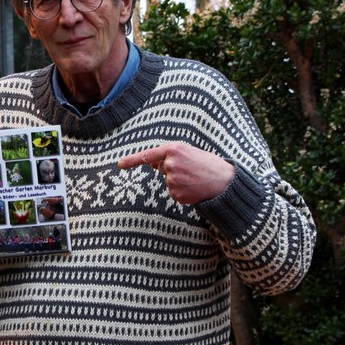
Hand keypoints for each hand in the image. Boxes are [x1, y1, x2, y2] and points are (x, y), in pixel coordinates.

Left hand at [118, 143, 233, 204]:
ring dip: (180, 182)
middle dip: (174, 170)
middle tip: (193, 170)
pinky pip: (174, 193)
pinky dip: (183, 192)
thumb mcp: (190, 152)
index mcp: (174, 149)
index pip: (148, 155)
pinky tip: (194, 188)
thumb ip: (170, 156)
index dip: (132, 160)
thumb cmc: (208, 164)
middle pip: (162, 169)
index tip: (120, 164)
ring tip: (196, 179)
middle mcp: (171, 164)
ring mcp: (173, 180)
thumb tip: (153, 164)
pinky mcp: (176, 194)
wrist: (225, 181)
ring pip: (169, 182)